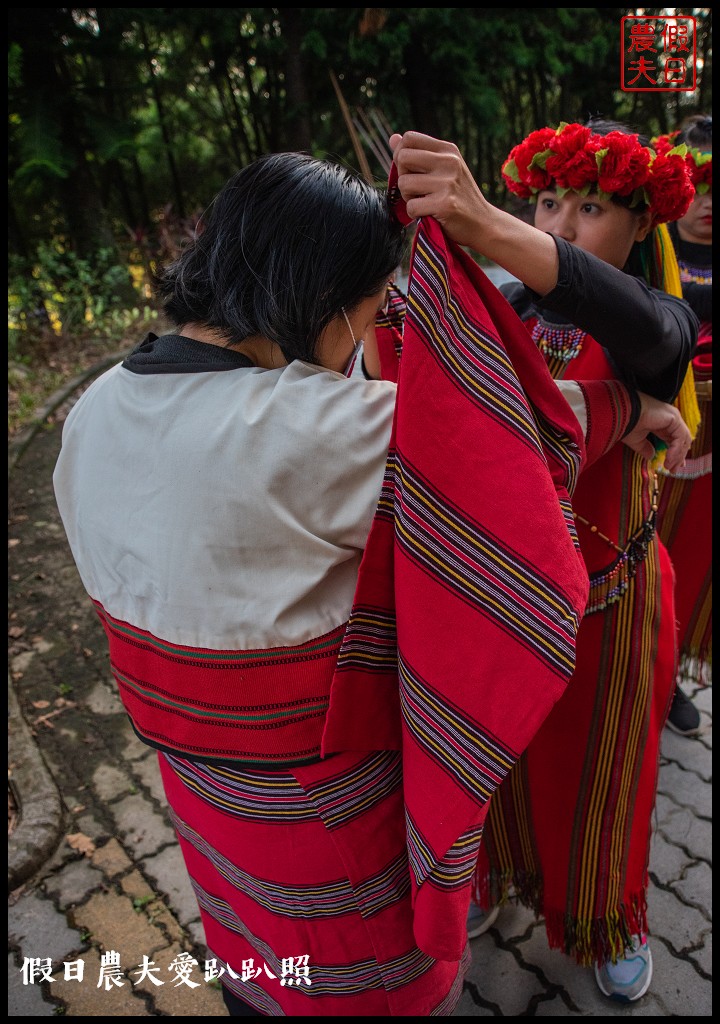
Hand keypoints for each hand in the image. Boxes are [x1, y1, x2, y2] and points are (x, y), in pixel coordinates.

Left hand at [389, 131, 490, 249]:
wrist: (483, 223)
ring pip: (404, 183)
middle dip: (402, 177)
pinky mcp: (445, 204)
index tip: (407, 170)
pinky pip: (411, 207)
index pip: (409, 138)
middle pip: (402, 158)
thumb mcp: (444, 169)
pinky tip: (429, 214)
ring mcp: (447, 183)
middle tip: (415, 190)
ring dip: (408, 198)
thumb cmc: (459, 197)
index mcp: (448, 150)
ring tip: (424, 202)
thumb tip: (392, 138)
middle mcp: (448, 162)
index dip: (399, 154)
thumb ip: (419, 154)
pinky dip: (415, 215)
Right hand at [622, 391, 691, 472]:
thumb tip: (651, 457)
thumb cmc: (625, 424)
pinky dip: (676, 450)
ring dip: (678, 455)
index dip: (676, 452)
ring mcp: (673, 416)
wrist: (621, 414)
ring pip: (683, 439)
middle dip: (679, 456)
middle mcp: (670, 418)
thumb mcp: (637, 440)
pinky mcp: (674, 418)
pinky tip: (668, 460)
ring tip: (669, 467)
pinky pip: (680, 438)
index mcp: (662, 422)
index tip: (673, 466)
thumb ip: (646, 448)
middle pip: (682, 440)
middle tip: (674, 470)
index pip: (675, 438)